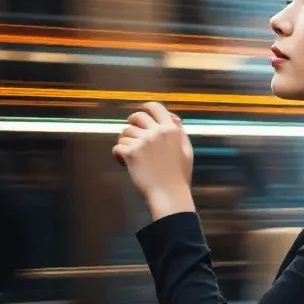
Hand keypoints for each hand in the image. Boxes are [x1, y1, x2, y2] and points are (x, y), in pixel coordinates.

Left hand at [113, 101, 194, 221]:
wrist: (170, 196)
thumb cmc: (179, 177)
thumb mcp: (186, 151)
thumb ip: (180, 133)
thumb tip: (173, 118)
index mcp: (171, 130)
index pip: (155, 107)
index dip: (146, 108)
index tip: (142, 113)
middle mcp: (156, 132)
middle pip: (137, 117)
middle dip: (132, 124)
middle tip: (133, 135)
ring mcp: (143, 142)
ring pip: (125, 133)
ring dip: (126, 143)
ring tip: (131, 155)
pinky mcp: (131, 154)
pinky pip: (117, 147)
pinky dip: (118, 155)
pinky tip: (124, 163)